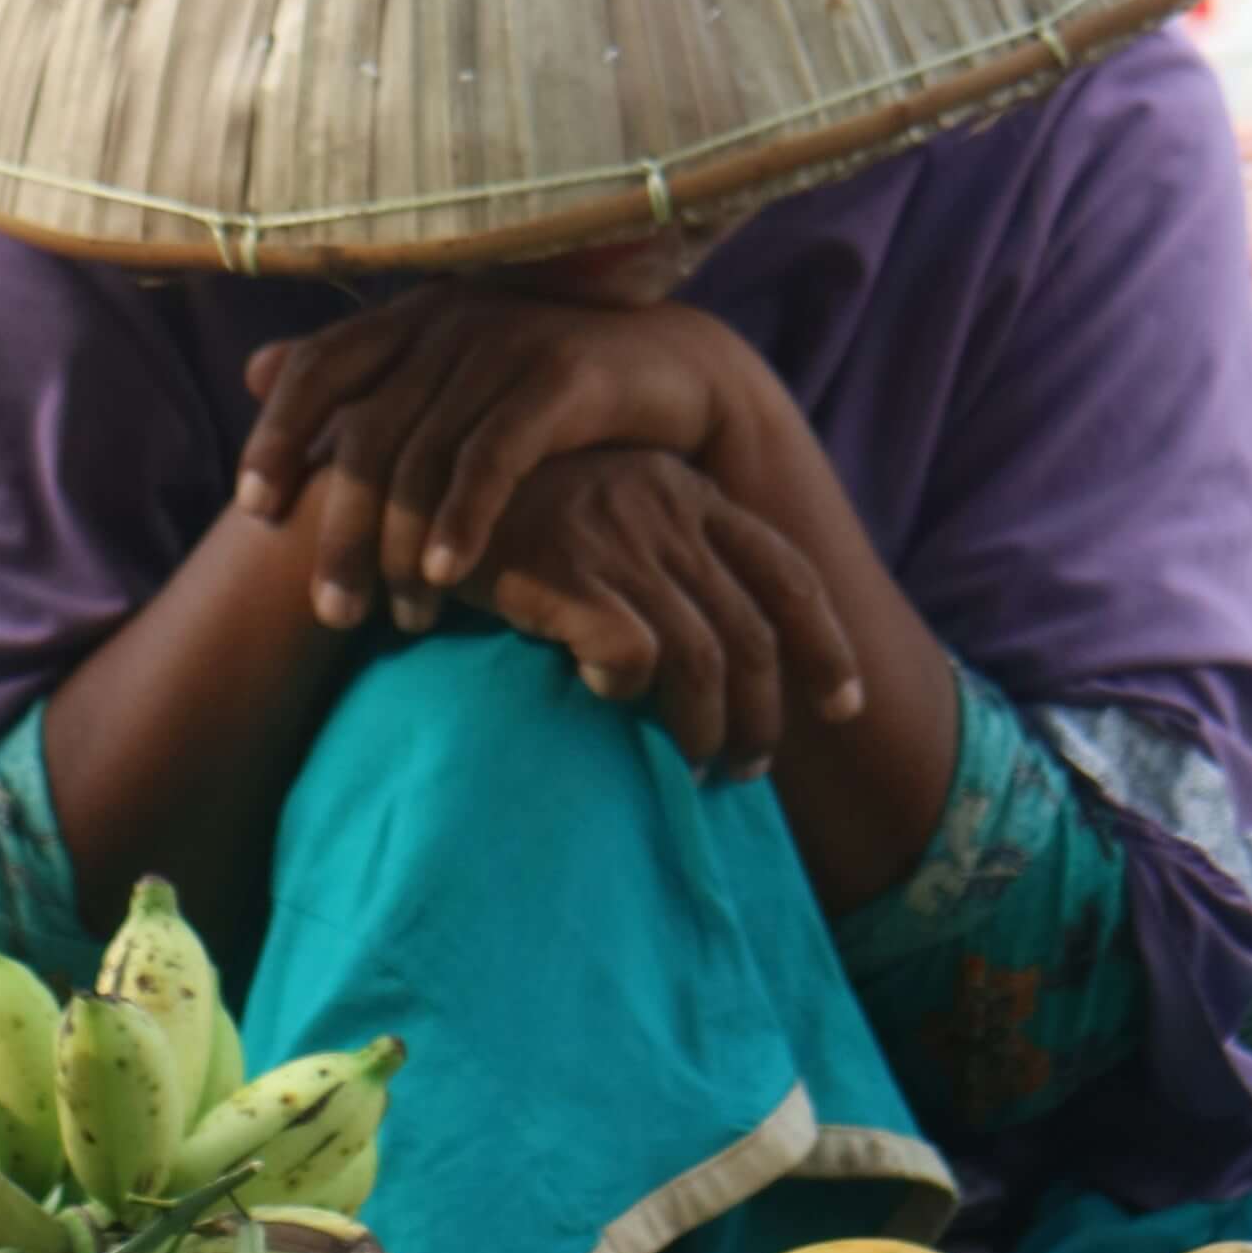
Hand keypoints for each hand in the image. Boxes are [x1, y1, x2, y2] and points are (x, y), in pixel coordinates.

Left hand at [239, 284, 756, 634]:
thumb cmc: (543, 390)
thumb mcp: (448, 376)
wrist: (671, 371)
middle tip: (332, 611)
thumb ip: (361, 379)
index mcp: (413, 318)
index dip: (278, 432)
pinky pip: (492, 457)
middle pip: (366, 430)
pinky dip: (463, 520)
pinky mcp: (562, 376)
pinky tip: (446, 575)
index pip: (319, 366)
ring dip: (400, 546)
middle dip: (341, 527)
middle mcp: (450, 321)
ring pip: (424, 454)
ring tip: (397, 618)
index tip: (254, 508)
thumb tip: (252, 369)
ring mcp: (506, 344)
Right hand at [475, 443, 862, 777]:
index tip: (846, 708)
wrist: (404, 481)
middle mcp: (665, 507)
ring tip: (692, 771)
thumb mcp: (601, 522)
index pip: (790, 573)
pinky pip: (630, 653)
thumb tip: (712, 668)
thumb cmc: (504, 519)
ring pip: (702, 658)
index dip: (828, 646)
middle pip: (753, 634)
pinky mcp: (562, 566)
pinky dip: (628, 690)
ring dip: (703, 730)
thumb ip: (658, 570)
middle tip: (747, 771)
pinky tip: (604, 702)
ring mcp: (616, 534)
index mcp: (688, 492)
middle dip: (764, 717)